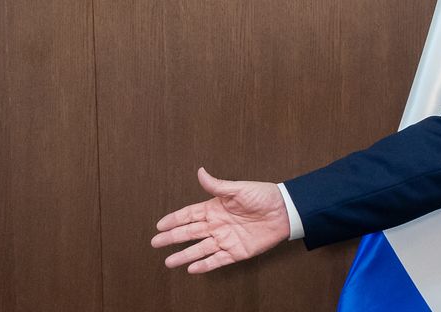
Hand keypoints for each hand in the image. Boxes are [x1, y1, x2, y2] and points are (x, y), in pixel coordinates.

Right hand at [151, 167, 290, 272]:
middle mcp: (217, 225)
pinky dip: (205, 265)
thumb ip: (218, 185)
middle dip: (172, 238)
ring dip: (184, 255)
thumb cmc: (264, 196)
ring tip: (169, 262)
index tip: (159, 225)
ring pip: (200, 249)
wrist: (285, 211)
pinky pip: (217, 260)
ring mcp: (226, 239)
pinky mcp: (237, 251)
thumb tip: (200, 172)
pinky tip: (192, 269)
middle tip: (155, 243)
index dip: (174, 220)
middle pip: (190, 233)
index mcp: (215, 208)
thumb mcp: (239, 189)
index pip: (189, 215)